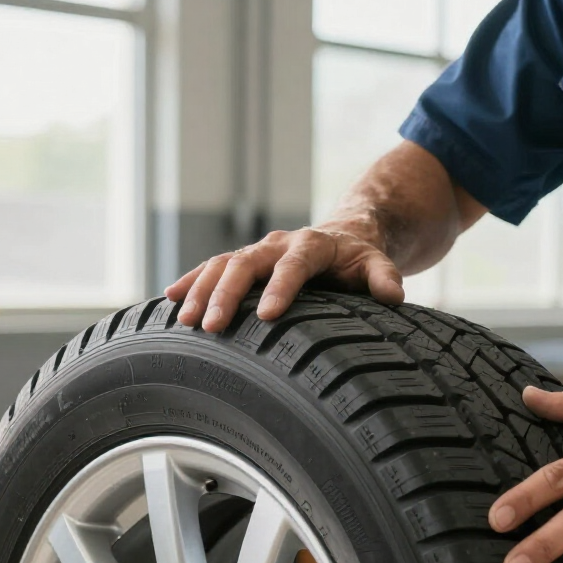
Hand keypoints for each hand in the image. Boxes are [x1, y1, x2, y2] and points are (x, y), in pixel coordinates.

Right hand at [166, 227, 404, 331]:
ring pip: (222, 265)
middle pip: (246, 264)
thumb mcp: (377, 263)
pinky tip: (169, 302)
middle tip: (210, 326)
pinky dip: (191, 282)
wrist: (342, 236)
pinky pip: (212, 269)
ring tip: (184, 321)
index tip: (267, 315)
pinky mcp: (243, 262)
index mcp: (311, 245)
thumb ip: (385, 276)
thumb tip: (393, 296)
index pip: (293, 266)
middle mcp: (278, 244)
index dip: (280, 288)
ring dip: (201, 291)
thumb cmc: (358, 258)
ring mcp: (257, 252)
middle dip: (226, 295)